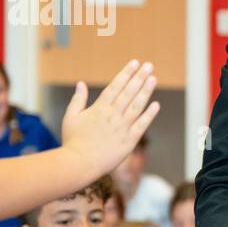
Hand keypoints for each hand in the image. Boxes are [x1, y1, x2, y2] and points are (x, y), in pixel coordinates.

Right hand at [61, 60, 160, 176]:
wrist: (79, 163)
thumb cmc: (73, 141)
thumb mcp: (71, 117)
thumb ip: (78, 99)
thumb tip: (81, 83)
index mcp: (99, 108)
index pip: (116, 86)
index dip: (126, 73)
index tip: (134, 63)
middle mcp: (113, 115)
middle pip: (129, 92)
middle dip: (139, 77)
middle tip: (149, 65)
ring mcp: (122, 127)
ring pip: (137, 105)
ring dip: (146, 91)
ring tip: (153, 78)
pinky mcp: (129, 140)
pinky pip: (142, 125)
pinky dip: (149, 114)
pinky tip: (156, 104)